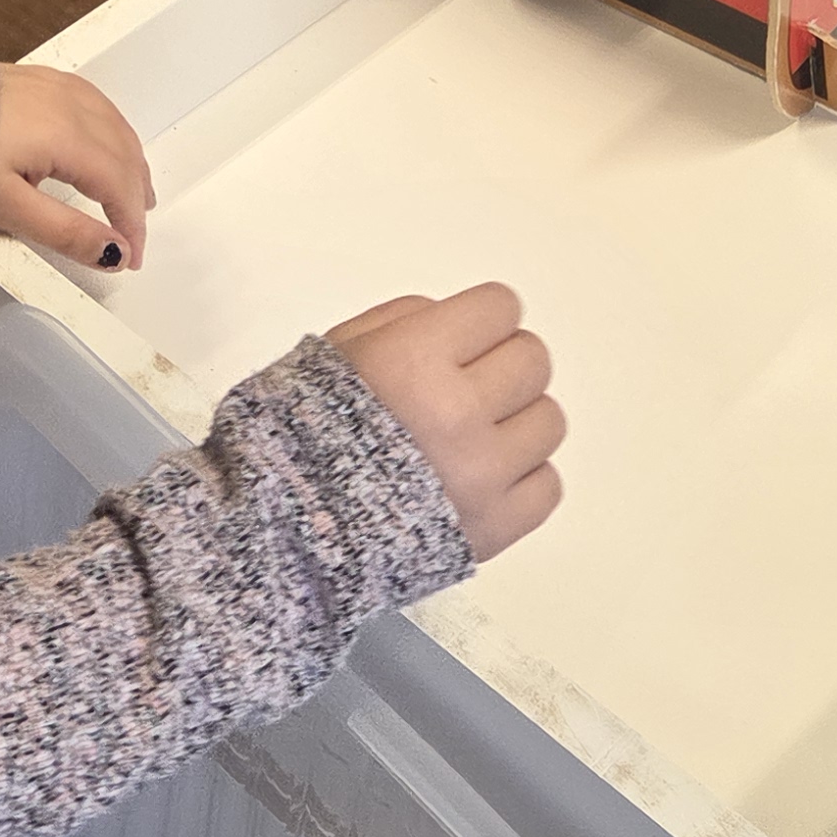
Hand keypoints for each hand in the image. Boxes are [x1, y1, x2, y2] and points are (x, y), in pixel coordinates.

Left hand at [0, 63, 154, 270]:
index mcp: (67, 136)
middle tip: (134, 233)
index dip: (131, 225)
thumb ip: (64, 231)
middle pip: (123, 153)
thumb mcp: (6, 207)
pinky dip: (112, 131)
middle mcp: (70, 104)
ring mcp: (56, 87)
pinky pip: (95, 103)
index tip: (130, 257)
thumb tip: (113, 252)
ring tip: (133, 192)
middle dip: (135, 196)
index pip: (118, 185)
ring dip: (130, 162)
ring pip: (115, 124)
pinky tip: (107, 141)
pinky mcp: (40, 78)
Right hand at [327, 286, 564, 560]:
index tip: (461, 339)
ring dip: (515, 421)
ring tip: (473, 436)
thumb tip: (462, 322)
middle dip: (501, 364)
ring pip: (548, 420)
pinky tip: (480, 477)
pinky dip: (520, 477)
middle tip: (468, 385)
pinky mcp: (498, 527)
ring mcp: (484, 475)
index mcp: (413, 360)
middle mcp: (457, 412)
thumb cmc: (305, 432)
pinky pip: (548, 483)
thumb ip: (404, 321)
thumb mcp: (336, 352)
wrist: (288, 529)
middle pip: (532, 360)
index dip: (479, 320)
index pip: (500, 308)